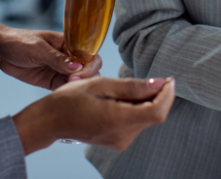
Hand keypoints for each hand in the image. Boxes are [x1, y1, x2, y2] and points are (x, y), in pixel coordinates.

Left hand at [0, 22, 100, 89]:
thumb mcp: (38, 48)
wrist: (0, 51)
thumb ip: (57, 59)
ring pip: (78, 81)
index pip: (89, 55)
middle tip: (71, 83)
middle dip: (85, 78)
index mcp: (69, 43)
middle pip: (88, 70)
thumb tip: (77, 67)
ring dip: (76, 87)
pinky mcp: (52, 81)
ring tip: (65, 90)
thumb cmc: (19, 42)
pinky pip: (64, 89)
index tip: (78, 74)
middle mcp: (68, 57)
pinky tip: (62, 96)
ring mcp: (61, 70)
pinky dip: (66, 93)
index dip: (89, 65)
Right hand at [13, 76, 175, 153]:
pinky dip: (137, 109)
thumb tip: (159, 83)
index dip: (168, 95)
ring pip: (146, 118)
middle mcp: (123, 136)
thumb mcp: (102, 84)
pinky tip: (123, 99)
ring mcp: (121, 141)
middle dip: (158, 96)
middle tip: (152, 78)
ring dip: (146, 102)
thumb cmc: (71, 99)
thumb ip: (132, 86)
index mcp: (118, 120)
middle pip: (154, 115)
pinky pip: (136, 123)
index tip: (169, 79)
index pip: (158, 111)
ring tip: (128, 88)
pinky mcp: (118, 141)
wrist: (51, 121)